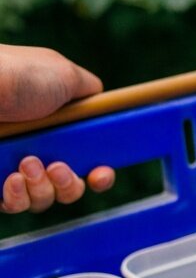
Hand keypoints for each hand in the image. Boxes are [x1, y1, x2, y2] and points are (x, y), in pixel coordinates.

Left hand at [0, 45, 114, 213]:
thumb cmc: (16, 76)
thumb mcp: (65, 73)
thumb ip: (90, 90)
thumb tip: (100, 101)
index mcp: (58, 128)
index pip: (88, 163)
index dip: (100, 175)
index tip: (99, 174)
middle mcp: (37, 148)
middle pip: (69, 187)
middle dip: (70, 184)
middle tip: (57, 167)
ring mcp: (12, 166)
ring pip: (44, 198)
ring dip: (43, 187)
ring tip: (27, 163)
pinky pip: (14, 204)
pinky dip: (18, 197)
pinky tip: (11, 179)